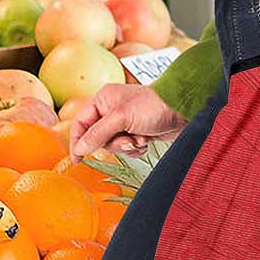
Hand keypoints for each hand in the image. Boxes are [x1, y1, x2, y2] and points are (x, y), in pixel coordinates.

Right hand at [69, 84, 186, 160]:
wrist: (183, 110)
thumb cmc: (153, 106)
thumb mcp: (121, 118)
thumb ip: (98, 133)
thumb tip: (80, 148)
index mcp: (103, 100)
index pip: (80, 123)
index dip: (77, 141)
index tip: (77, 159)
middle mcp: (111, 110)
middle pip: (97, 138)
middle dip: (114, 143)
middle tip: (127, 140)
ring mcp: (124, 122)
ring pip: (113, 145)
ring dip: (127, 146)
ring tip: (140, 138)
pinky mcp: (136, 132)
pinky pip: (127, 148)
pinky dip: (136, 148)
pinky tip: (146, 141)